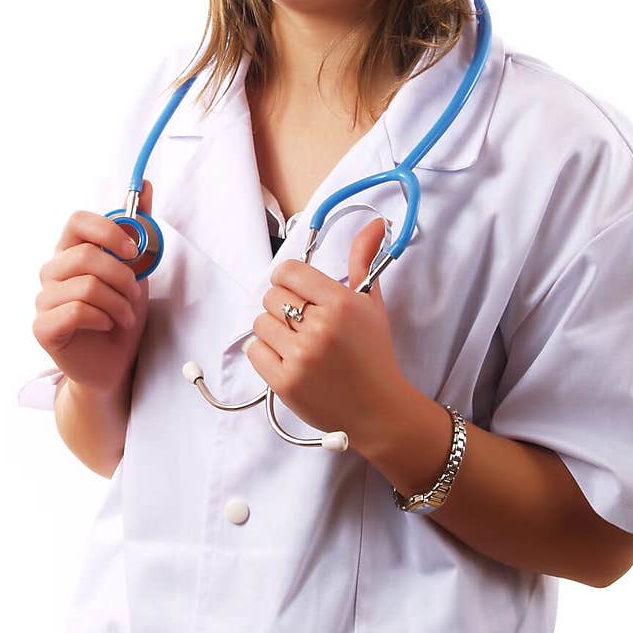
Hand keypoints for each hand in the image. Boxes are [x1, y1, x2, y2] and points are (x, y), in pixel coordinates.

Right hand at [32, 180, 152, 392]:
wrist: (115, 363)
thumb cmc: (121, 314)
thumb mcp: (138, 269)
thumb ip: (140, 229)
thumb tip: (149, 186)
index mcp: (71, 251)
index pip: (77, 220)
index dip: (108, 231)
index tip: (133, 251)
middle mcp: (52, 271)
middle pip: (84, 254)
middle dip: (122, 276)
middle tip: (135, 295)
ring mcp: (44, 299)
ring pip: (85, 286)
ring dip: (117, 303)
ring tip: (125, 316)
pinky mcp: (43, 327)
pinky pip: (75, 311)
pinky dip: (102, 319)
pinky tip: (107, 326)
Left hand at [245, 217, 409, 452]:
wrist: (377, 409)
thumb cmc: (373, 354)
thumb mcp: (371, 304)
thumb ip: (363, 261)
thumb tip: (375, 223)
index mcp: (340, 303)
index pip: (288, 271)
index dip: (288, 279)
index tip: (297, 290)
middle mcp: (319, 328)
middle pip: (271, 295)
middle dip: (284, 306)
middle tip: (304, 323)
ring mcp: (300, 357)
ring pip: (260, 323)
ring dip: (275, 331)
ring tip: (298, 343)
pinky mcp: (284, 382)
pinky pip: (255, 351)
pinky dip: (267, 354)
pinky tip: (289, 360)